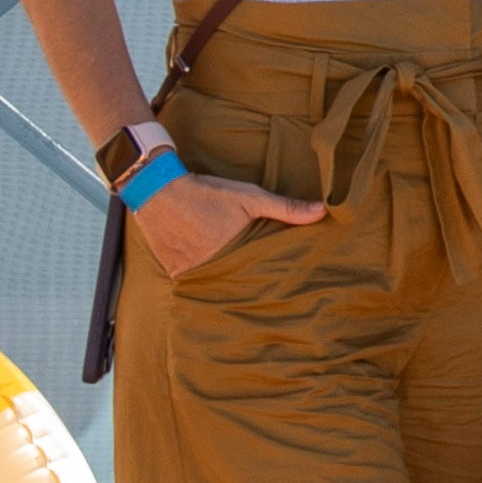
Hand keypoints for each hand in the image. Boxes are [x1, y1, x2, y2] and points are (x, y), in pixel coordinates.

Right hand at [131, 164, 327, 279]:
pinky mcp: (175, 272)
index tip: (282, 288)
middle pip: (235, 284)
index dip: (269, 282)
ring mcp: (189, 273)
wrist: (158, 189)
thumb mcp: (250, 197)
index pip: (256, 278)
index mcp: (232, 256)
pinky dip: (203, 280)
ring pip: (214, 285)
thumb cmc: (208, 193)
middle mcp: (209, 269)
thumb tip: (323, 210)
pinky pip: (194, 283)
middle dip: (247, 286)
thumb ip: (286, 208)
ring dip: (224, 285)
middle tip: (265, 293)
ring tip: (240, 287)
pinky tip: (213, 279)